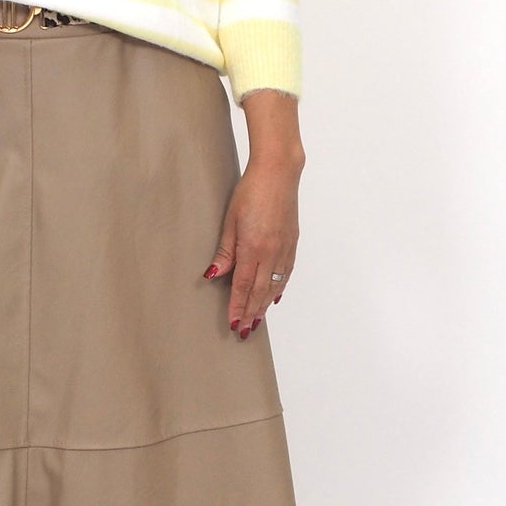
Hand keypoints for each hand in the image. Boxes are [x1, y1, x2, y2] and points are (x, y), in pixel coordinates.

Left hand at [203, 157, 300, 339]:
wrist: (278, 174)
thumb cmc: (251, 191)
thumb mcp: (230, 221)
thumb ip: (225, 251)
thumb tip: (214, 275)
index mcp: (254, 248)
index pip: (244, 286)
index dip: (238, 307)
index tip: (233, 323)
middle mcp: (272, 253)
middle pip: (260, 292)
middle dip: (251, 313)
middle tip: (244, 331)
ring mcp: (284, 249)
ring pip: (274, 286)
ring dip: (264, 306)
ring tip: (257, 321)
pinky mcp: (292, 243)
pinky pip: (285, 273)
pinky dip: (279, 289)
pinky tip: (274, 297)